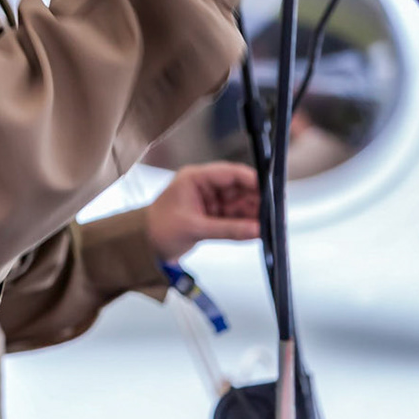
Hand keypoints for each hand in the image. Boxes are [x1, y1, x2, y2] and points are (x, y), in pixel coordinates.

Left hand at [142, 161, 263, 261]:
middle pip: (238, 188)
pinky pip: (234, 217)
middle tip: (273, 212)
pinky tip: (257, 231)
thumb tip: (256, 229)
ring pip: (239, 203)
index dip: (251, 179)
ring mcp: (210, 201)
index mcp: (195, 178)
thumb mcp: (194, 228)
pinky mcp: (213, 216)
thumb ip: (227, 230)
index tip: (269, 189)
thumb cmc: (159, 229)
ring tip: (268, 224)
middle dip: (256, 199)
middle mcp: (204, 186)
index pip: (228, 173)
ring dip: (253, 214)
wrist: (145, 246)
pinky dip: (245, 224)